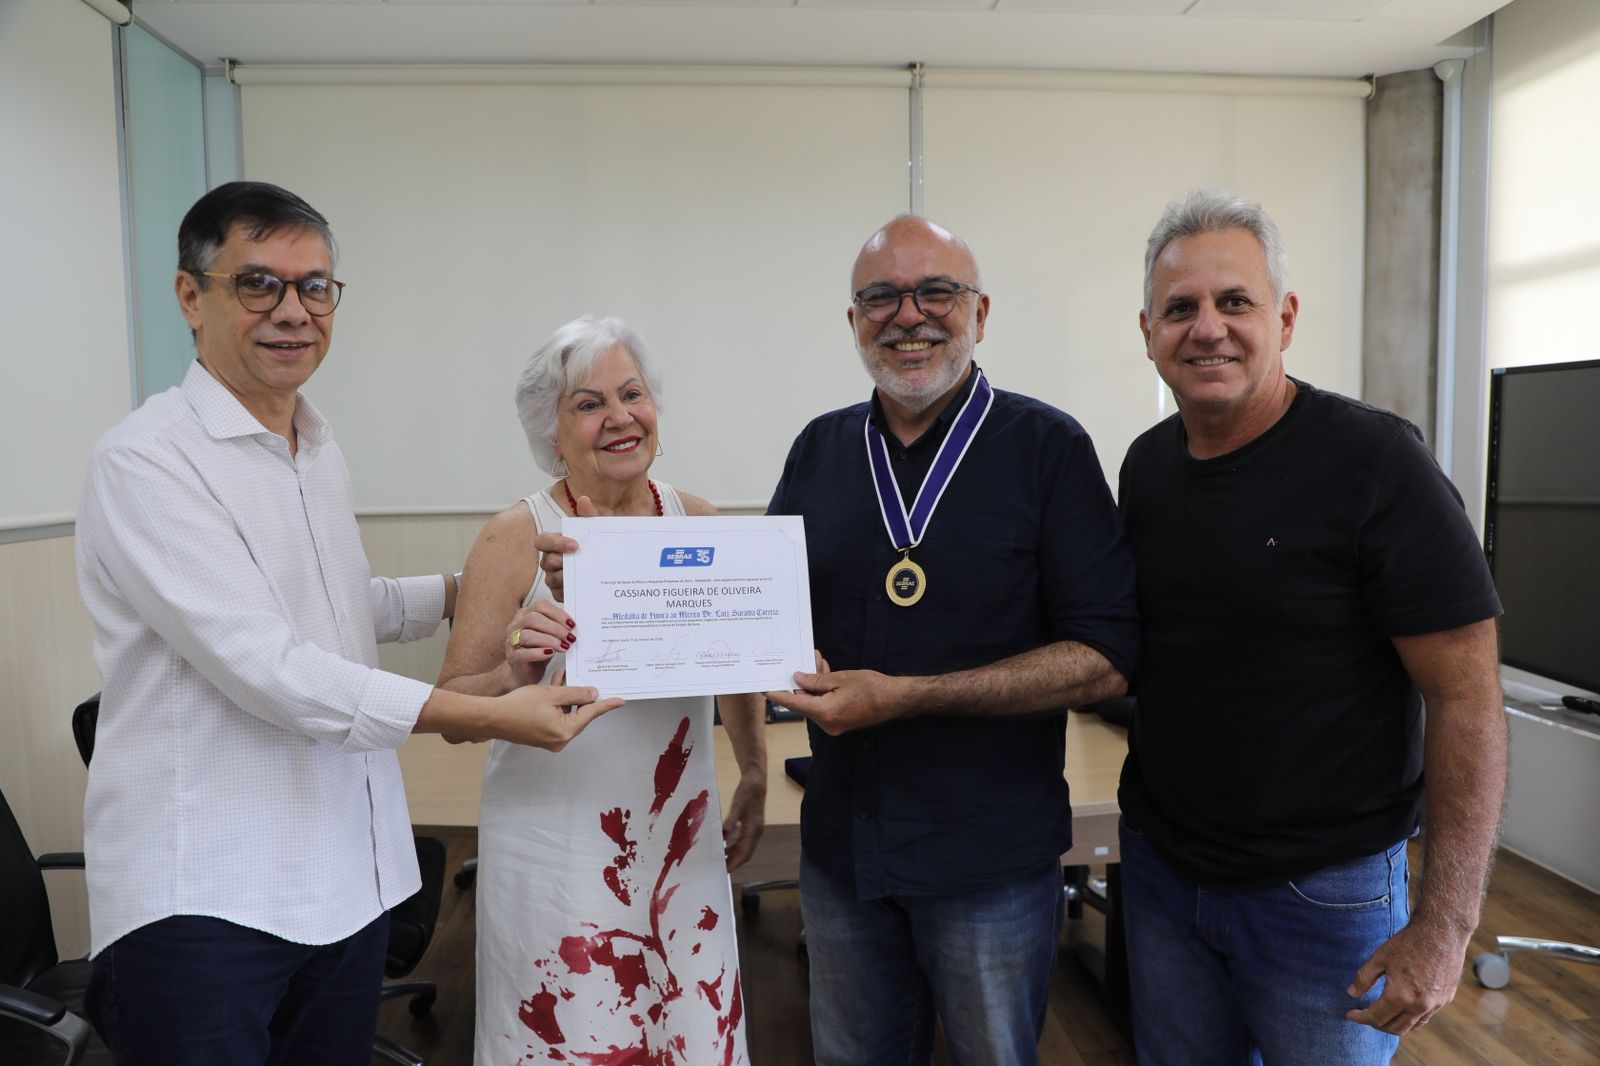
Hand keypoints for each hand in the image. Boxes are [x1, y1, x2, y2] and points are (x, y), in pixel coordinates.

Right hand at [495, 684, 623, 751]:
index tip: (621, 701)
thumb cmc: (519, 706)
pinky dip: (556, 702)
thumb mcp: (552, 694)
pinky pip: (555, 716)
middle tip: (588, 680)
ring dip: (566, 695)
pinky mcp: (541, 735)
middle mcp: (560, 739)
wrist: (492, 717)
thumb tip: (593, 694)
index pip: (591, 714)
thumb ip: (575, 693)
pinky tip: (555, 684)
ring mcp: (550, 739)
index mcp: (565, 731)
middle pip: (578, 714)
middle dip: (580, 695)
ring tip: (565, 675)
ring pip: (566, 713)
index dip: (605, 704)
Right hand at [504, 600, 575, 686]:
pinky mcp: (512, 657)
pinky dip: (538, 653)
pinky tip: (549, 653)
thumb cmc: (538, 649)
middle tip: (569, 637)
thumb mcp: (549, 634)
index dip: (557, 614)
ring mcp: (511, 641)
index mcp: (525, 614)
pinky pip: (523, 653)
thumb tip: (572, 624)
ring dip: (549, 640)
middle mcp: (516, 625)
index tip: (571, 624)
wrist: (526, 671)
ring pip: (527, 635)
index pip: (540, 606)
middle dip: (555, 627)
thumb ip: (558, 626)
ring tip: (563, 647)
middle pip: (533, 618)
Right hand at [538, 494, 596, 601]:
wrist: (614, 566)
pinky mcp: (560, 593)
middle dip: (562, 562)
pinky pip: (559, 595)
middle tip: (580, 563)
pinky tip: (583, 588)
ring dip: (566, 577)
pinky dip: (569, 592)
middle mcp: (551, 561)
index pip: (542, 541)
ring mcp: (554, 578)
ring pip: (552, 579)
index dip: (554, 543)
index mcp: (555, 543)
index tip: (575, 545)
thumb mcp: (598, 530)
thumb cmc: (600, 546)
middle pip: (546, 562)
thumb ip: (590, 516)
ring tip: (584, 576)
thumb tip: (584, 500)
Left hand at [722, 774, 766, 871]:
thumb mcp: (737, 805)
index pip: (745, 852)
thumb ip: (731, 821)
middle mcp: (757, 832)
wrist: (756, 782)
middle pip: (746, 853)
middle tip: (721, 869)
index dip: (736, 862)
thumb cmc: (746, 792)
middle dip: (735, 862)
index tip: (726, 870)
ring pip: (746, 848)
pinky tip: (726, 847)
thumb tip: (725, 837)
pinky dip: (736, 847)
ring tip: (722, 861)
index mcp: (754, 829)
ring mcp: (756, 830)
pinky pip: (744, 842)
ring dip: (734, 855)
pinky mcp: (752, 826)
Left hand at [766, 659, 905, 735]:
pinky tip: (826, 674)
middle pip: (804, 703)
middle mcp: (827, 723)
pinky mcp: (841, 722)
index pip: (794, 703)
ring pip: (814, 703)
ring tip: (819, 663)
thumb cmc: (873, 688)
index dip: (778, 695)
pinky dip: (823, 692)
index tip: (764, 690)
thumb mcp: (841, 678)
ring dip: (814, 685)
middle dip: (802, 682)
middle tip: (803, 662)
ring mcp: (834, 725)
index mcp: (825, 713)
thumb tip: (798, 679)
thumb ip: (816, 680)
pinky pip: (824, 706)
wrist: (896, 699)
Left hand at [1346, 918, 1468, 1033]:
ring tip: (1383, 1016)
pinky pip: (1426, 1016)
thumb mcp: (1380, 957)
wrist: (1442, 932)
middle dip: (1377, 1024)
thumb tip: (1352, 993)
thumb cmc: (1408, 942)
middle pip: (1395, 1028)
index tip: (1350, 1014)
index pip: (1376, 1017)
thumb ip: (1364, 978)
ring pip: (1412, 1026)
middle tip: (1365, 1016)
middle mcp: (1420, 1005)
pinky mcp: (1446, 998)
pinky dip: (1412, 1018)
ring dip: (1395, 1024)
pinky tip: (1404, 1008)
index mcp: (1401, 996)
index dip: (1360, 1018)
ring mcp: (1436, 1004)